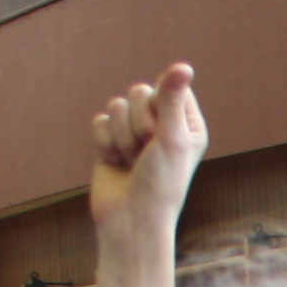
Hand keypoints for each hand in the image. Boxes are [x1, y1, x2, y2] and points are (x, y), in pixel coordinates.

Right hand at [90, 63, 206, 249]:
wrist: (130, 221)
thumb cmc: (160, 184)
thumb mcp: (171, 139)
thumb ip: (172, 99)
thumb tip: (184, 65)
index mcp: (186, 121)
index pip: (168, 86)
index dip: (159, 107)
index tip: (163, 135)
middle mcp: (163, 124)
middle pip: (139, 92)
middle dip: (138, 124)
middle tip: (147, 153)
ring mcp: (135, 132)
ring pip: (116, 106)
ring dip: (121, 137)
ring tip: (132, 162)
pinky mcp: (111, 141)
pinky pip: (99, 122)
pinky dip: (105, 144)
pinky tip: (115, 164)